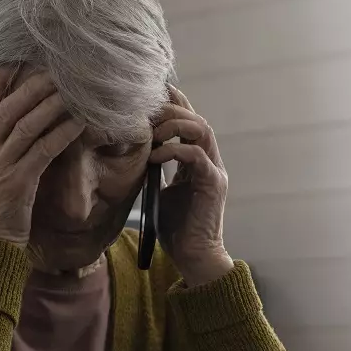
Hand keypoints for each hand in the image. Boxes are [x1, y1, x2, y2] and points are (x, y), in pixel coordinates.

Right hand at [0, 68, 84, 245]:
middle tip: (55, 70)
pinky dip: (62, 133)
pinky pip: (43, 150)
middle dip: (31, 86)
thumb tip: (4, 123)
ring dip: (51, 105)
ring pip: (25, 125)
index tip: (15, 61)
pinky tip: (79, 123)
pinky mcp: (16, 184)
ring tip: (72, 91)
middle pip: (6, 108)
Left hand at [151, 86, 232, 285]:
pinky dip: (174, 150)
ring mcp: (214, 170)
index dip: (173, 104)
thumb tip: (136, 152)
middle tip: (145, 111)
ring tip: (152, 132)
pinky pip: (196, 154)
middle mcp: (210, 160)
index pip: (190, 121)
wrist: (193, 257)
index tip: (149, 94)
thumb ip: (155, 171)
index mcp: (199, 160)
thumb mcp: (159, 191)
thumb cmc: (176, 228)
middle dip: (171, 109)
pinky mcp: (213, 183)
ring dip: (174, 125)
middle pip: (196, 118)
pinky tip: (154, 156)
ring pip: (202, 129)